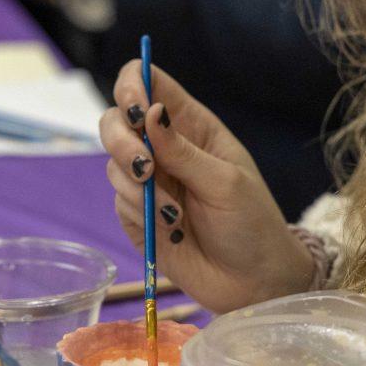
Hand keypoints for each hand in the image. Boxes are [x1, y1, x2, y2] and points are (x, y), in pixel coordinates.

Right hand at [99, 61, 315, 314]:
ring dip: (137, 188)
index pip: (148, 83)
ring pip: (112, 164)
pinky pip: (118, 201)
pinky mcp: (135, 215)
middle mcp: (163, 147)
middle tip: (146, 169)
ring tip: (173, 214)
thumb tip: (151, 113)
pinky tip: (171, 230)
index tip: (137, 110)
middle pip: (115, 120)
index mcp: (191, 125)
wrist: (253, 282)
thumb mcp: (224, 182)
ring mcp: (147, 181)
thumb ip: (183, 150)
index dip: (132, 85)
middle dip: (122, 142)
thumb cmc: (252, 224)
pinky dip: (139, 213)